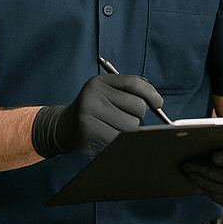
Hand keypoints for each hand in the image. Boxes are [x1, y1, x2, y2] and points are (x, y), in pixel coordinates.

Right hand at [32, 75, 162, 156]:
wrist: (64, 128)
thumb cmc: (93, 112)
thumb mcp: (105, 95)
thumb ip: (128, 93)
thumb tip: (157, 101)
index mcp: (99, 82)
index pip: (133, 83)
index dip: (150, 93)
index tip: (158, 103)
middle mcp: (93, 94)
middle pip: (138, 106)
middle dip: (137, 116)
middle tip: (123, 118)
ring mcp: (90, 112)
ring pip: (132, 125)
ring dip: (129, 131)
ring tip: (113, 128)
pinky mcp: (89, 131)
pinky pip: (120, 138)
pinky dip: (120, 140)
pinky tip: (108, 136)